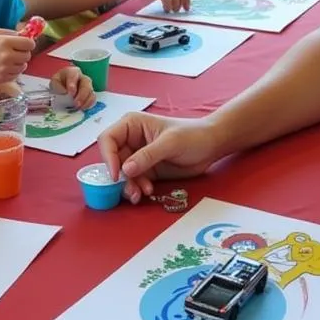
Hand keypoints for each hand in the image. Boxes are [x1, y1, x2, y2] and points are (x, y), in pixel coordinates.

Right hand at [0, 28, 34, 84]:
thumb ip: (8, 33)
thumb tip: (23, 34)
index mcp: (5, 42)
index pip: (29, 44)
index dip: (28, 43)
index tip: (23, 43)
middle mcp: (7, 56)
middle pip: (27, 56)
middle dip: (23, 53)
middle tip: (14, 51)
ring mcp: (4, 69)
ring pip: (23, 66)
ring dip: (19, 63)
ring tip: (7, 60)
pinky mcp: (1, 79)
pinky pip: (16, 75)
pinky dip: (13, 71)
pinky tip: (4, 67)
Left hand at [49, 66, 95, 108]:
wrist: (63, 86)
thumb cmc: (59, 83)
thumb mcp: (54, 82)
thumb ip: (57, 86)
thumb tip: (64, 92)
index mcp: (72, 72)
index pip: (74, 75)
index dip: (72, 84)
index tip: (70, 93)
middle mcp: (83, 77)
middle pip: (86, 83)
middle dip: (81, 95)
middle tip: (76, 103)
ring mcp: (88, 86)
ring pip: (91, 92)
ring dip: (86, 101)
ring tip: (78, 108)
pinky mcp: (90, 94)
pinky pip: (92, 99)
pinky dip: (88, 104)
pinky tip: (82, 108)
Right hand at [98, 112, 221, 202]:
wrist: (211, 146)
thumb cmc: (192, 135)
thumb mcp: (170, 143)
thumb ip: (147, 155)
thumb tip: (126, 169)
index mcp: (131, 124)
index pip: (108, 139)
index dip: (108, 157)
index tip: (116, 175)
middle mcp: (131, 140)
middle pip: (113, 160)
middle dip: (120, 176)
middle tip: (131, 190)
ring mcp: (138, 156)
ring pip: (122, 174)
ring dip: (128, 186)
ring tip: (140, 194)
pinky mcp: (146, 170)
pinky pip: (134, 181)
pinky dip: (137, 188)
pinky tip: (148, 191)